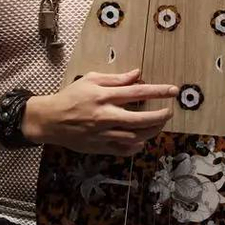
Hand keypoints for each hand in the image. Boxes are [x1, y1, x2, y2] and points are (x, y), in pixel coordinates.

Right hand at [23, 68, 177, 154]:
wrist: (51, 120)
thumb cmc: (71, 96)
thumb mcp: (92, 79)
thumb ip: (116, 78)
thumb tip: (138, 74)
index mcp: (105, 96)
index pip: (138, 93)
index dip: (158, 91)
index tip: (173, 91)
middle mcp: (107, 116)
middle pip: (141, 118)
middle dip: (160, 115)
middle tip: (169, 111)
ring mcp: (104, 134)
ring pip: (136, 136)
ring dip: (152, 131)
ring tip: (159, 124)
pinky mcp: (101, 147)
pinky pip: (124, 150)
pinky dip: (136, 146)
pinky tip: (142, 139)